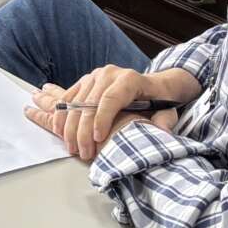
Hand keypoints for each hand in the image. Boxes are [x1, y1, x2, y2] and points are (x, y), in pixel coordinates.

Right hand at [25, 65, 173, 161]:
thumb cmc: (159, 100)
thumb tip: (161, 131)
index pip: (110, 99)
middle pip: (89, 103)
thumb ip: (165, 120)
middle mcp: (110, 74)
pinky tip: (60, 132)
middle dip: (83, 131)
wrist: (154, 85)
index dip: (101, 120)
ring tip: (73, 148)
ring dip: (70, 127)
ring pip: (75, 102)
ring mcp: (95, 76)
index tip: (98, 140)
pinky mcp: (86, 80)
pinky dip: (62, 115)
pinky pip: (68, 97)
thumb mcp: (167, 109)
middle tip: (84, 153)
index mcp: (129, 80)